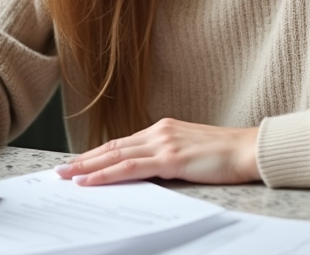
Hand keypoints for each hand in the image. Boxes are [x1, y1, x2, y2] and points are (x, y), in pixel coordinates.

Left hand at [54, 118, 259, 186]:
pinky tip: (89, 180)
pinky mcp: (170, 159)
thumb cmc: (226, 154)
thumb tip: (150, 171)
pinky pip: (129, 168)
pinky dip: (105, 174)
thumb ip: (169, 157)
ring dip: (86, 167)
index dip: (98, 153)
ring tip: (65, 175)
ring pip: (115, 156)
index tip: (79, 161)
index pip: (122, 143)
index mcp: (163, 129)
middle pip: (112, 147)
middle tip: (60, 169)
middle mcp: (159, 132)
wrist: (249, 149)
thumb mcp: (192, 151)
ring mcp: (163, 144)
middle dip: (84, 159)